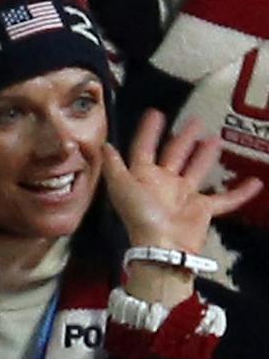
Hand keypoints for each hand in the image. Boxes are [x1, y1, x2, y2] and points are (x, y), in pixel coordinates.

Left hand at [103, 109, 261, 260]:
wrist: (163, 245)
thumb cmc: (141, 215)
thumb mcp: (123, 188)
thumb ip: (115, 167)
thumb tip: (105, 146)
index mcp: (144, 178)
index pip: (145, 150)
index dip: (148, 133)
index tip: (156, 113)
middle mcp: (163, 185)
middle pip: (174, 156)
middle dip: (183, 139)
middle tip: (196, 121)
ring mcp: (184, 196)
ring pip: (197, 170)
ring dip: (205, 155)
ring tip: (216, 138)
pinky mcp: (203, 208)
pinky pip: (226, 199)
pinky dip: (240, 192)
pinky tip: (256, 181)